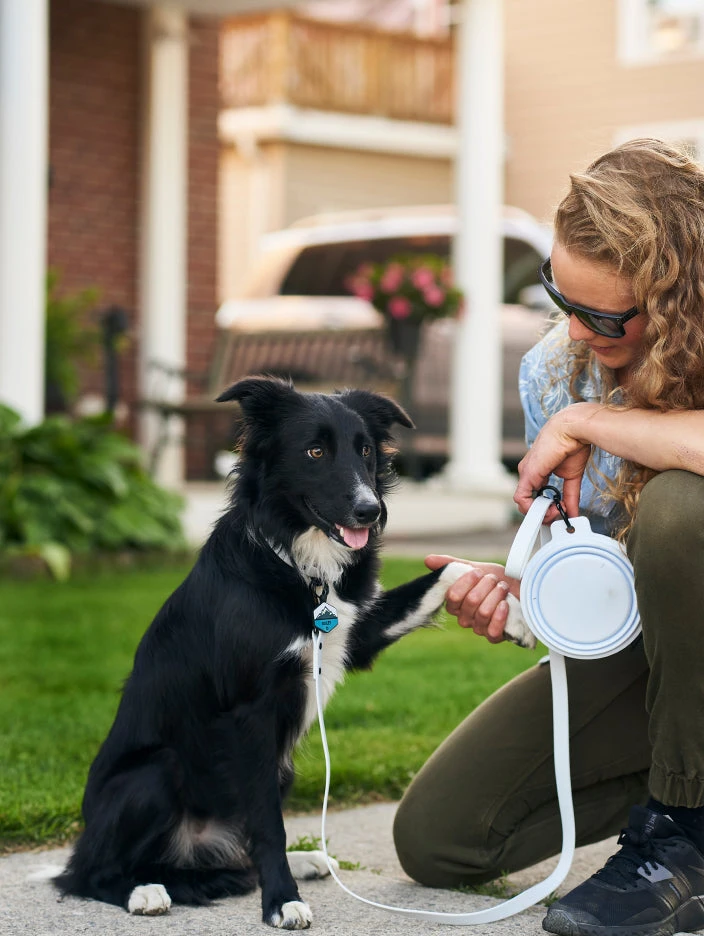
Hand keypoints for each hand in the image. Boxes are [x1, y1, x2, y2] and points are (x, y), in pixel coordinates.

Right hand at [425, 555, 519, 643]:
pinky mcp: (494, 637)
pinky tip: (506, 604)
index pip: (452, 596)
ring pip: (483, 613)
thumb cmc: (496, 580)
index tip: (478, 572)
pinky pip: (493, 631)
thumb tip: (427, 559)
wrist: (523, 589)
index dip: (466, 582)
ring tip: (503, 588)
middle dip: (486, 586)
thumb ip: (452, 565)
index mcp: (455, 603)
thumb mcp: (475, 568)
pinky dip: (501, 614)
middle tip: (494, 580)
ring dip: (496, 595)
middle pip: (470, 602)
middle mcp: (464, 618)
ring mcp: (478, 629)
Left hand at [514, 403, 598, 518]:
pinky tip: (548, 508)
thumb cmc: (573, 445)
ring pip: (523, 503)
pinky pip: (522, 498)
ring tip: (556, 510)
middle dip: (544, 513)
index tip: (559, 510)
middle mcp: (529, 472)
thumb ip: (571, 496)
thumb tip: (573, 512)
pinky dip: (533, 509)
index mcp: (538, 471)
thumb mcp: (572, 476)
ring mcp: (526, 473)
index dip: (546, 507)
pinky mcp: (527, 474)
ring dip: (540, 513)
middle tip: (558, 513)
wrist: (572, 430)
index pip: (535, 496)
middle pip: (528, 502)